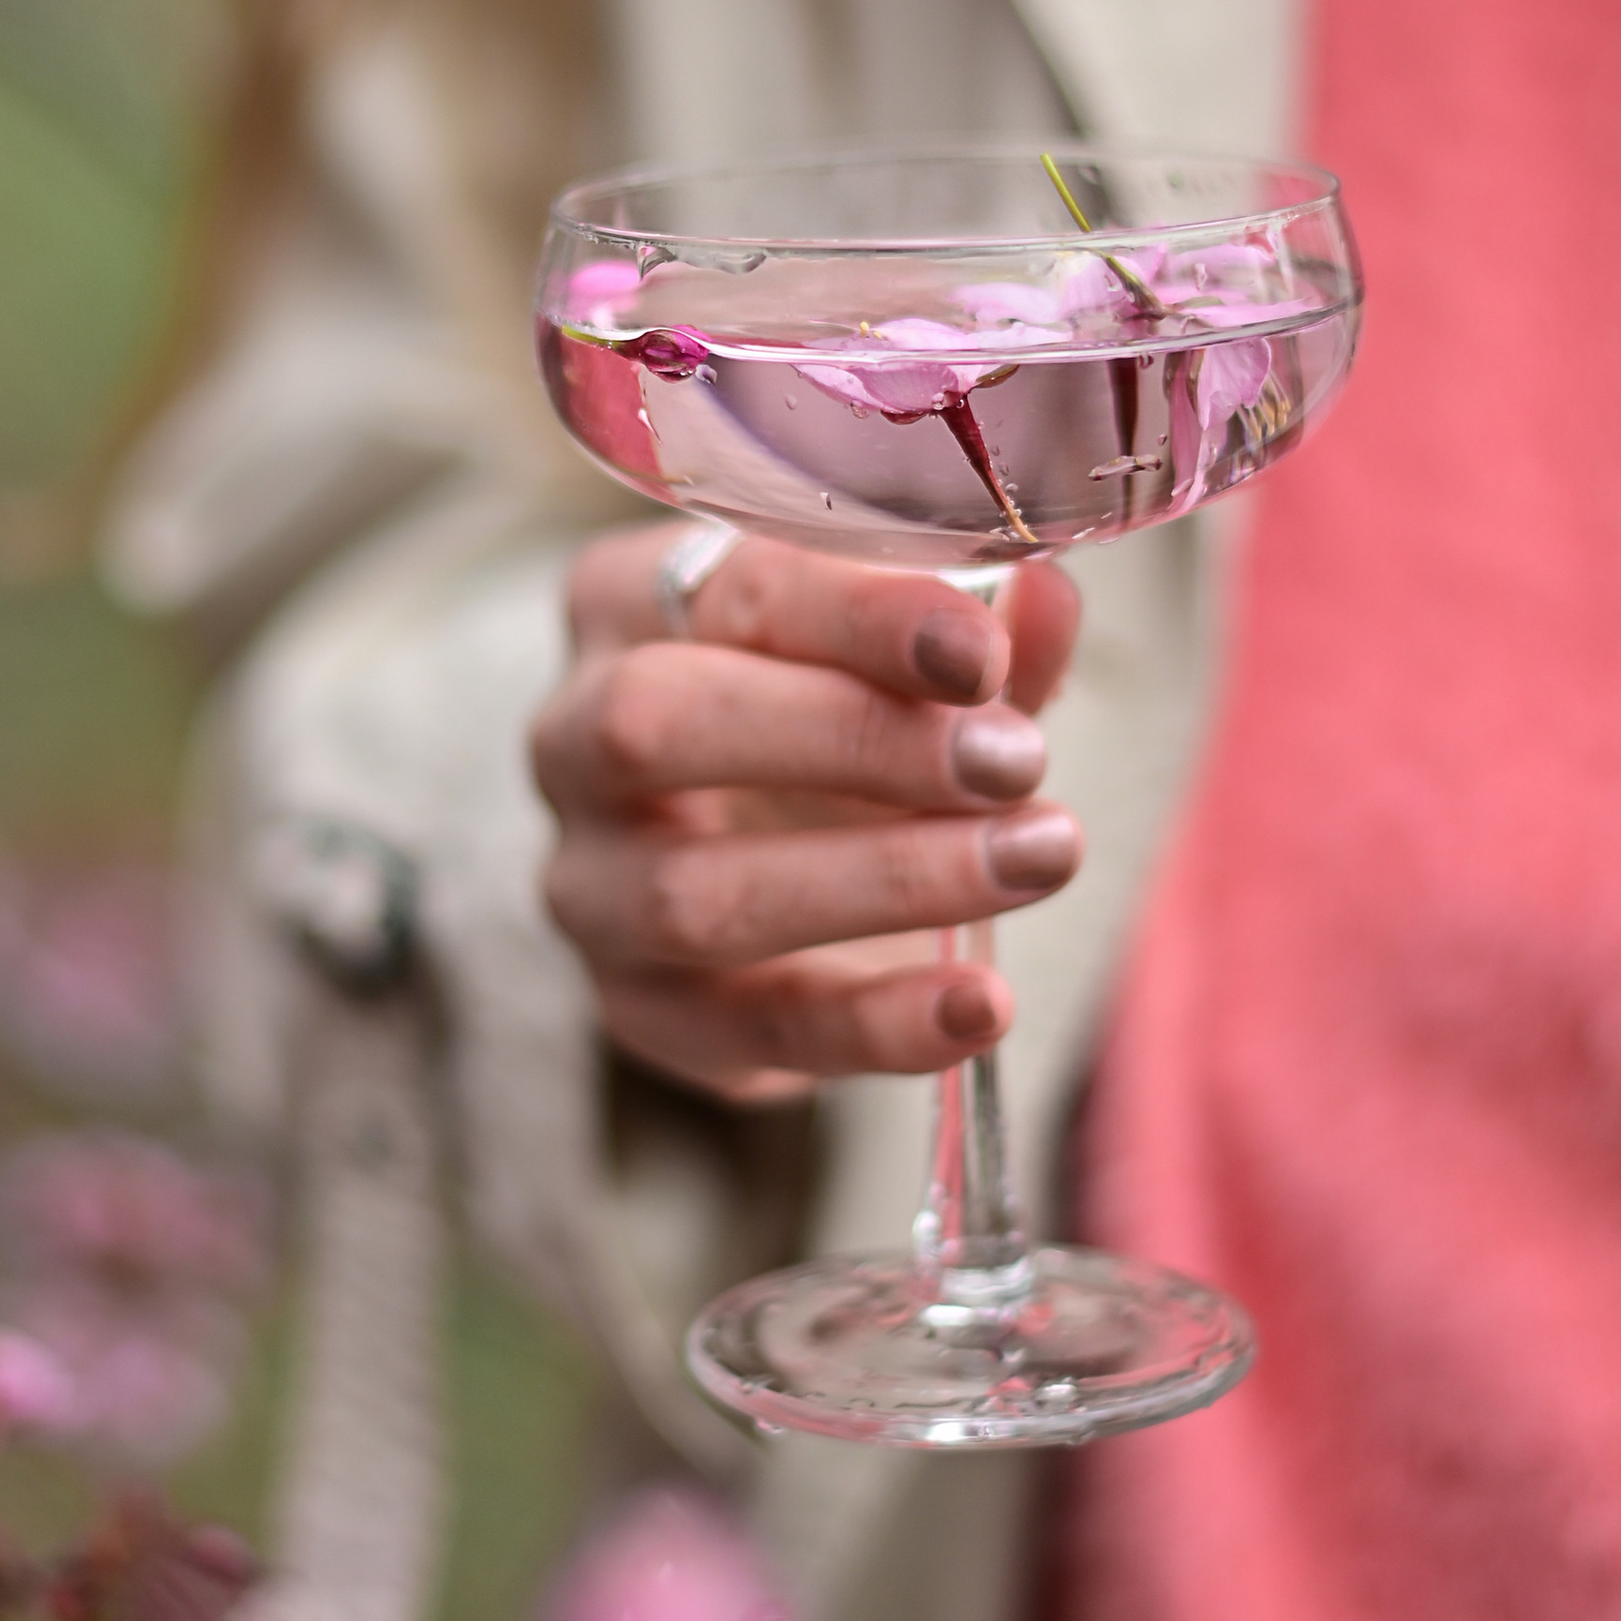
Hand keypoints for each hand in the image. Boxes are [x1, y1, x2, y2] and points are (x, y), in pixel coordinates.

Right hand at [532, 527, 1083, 1104]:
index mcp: (629, 603)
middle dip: (853, 741)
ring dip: (886, 882)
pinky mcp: (639, 1010)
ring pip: (694, 894)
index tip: (983, 653)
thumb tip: (1047, 602)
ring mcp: (590, 886)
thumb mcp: (907, 662)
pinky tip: (982, 1003)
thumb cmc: (838, 721)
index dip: (860, 618)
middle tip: (1013, 763)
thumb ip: (973, 638)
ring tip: (1037, 859)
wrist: (779, 873)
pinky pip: (749, 1028)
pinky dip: (876, 1024)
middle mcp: (573, 737)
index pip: (730, 591)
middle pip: (660, 723)